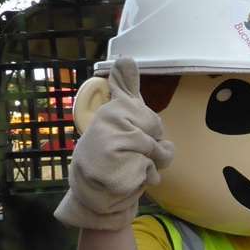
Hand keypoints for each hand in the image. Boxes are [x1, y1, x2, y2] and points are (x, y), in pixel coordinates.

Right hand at [55, 58, 174, 229]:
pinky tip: (126, 181)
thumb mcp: (121, 117)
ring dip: (151, 167)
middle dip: (155, 149)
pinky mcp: (115, 176)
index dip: (150, 132)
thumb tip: (126, 56)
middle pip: (156, 136)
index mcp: (110, 111)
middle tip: (132, 154)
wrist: (93, 192)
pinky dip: (144, 181)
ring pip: (156, 155)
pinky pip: (149, 174)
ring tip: (130, 167)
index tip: (134, 135)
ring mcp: (109, 150)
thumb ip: (125, 88)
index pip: (153, 121)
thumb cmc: (112, 152)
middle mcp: (106, 126)